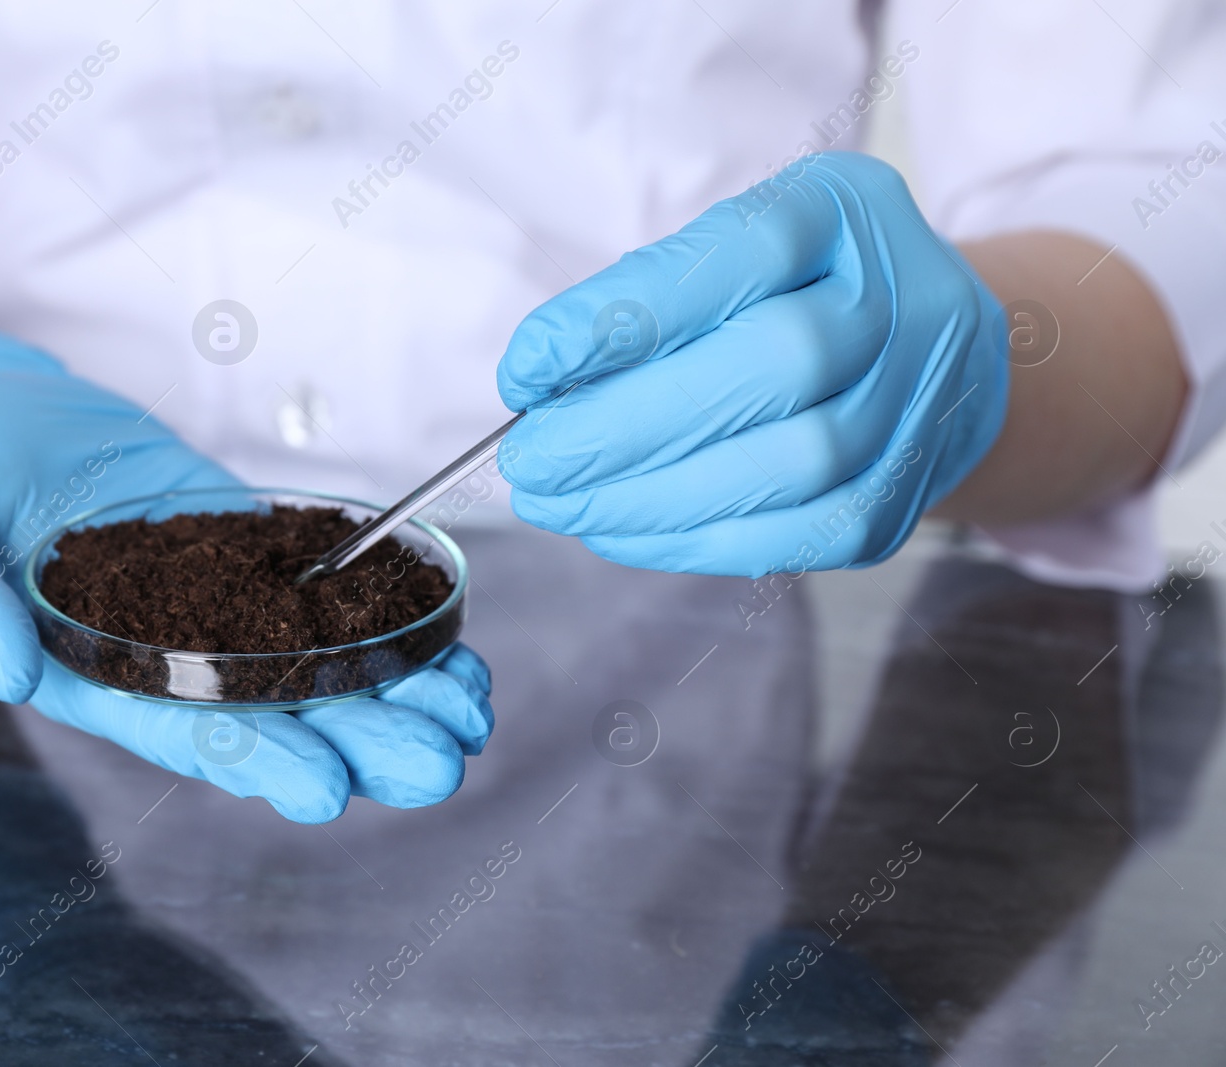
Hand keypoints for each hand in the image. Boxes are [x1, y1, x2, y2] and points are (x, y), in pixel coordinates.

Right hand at [0, 326, 493, 821]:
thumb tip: (0, 668)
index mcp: (99, 675)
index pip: (188, 730)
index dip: (260, 759)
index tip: (328, 789)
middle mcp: (170, 655)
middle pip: (279, 711)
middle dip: (361, 740)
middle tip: (442, 767)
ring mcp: (213, 600)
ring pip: (316, 659)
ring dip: (393, 689)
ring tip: (469, 712)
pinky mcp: (241, 545)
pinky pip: (320, 586)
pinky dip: (381, 610)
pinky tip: (444, 629)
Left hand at [496, 152, 1008, 576]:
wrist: (933, 362)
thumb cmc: (793, 295)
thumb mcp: (731, 252)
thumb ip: (651, 298)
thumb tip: (542, 383)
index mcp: (845, 210)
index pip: (740, 253)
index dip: (624, 316)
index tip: (526, 369)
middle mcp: (905, 300)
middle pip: (775, 365)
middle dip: (628, 425)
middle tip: (530, 460)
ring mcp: (916, 406)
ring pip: (790, 464)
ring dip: (650, 496)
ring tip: (558, 503)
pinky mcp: (900, 500)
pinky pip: (797, 534)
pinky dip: (692, 540)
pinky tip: (617, 530)